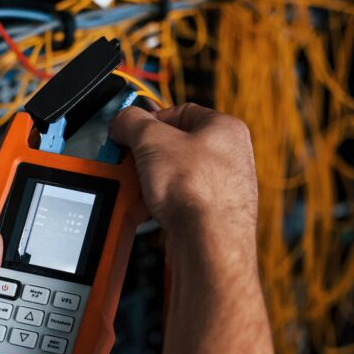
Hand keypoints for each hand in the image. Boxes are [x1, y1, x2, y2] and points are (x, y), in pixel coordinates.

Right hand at [110, 103, 258, 254]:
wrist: (209, 242)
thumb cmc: (197, 191)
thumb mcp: (151, 140)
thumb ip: (132, 122)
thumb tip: (123, 120)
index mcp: (224, 129)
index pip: (181, 112)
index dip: (150, 120)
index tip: (130, 130)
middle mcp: (231, 157)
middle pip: (177, 146)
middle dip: (148, 155)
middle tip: (130, 160)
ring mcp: (225, 188)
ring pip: (177, 176)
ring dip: (151, 181)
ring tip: (137, 187)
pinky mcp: (215, 215)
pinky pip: (181, 201)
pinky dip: (162, 203)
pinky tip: (149, 208)